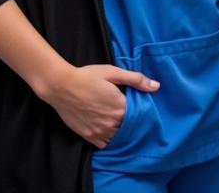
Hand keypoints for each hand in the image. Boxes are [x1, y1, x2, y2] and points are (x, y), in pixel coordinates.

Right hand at [40, 64, 158, 148]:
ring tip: (117, 122)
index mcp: (120, 107)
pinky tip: (108, 131)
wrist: (61, 85)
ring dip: (120, 131)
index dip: (138, 110)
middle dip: (130, 121)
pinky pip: (105, 145)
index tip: (137, 105)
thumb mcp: (112, 72)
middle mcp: (112, 123)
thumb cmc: (87, 76)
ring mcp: (100, 132)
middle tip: (126, 113)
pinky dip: (109, 140)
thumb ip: (135, 80)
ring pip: (118, 137)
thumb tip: (157, 86)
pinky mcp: (89, 137)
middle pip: (128, 127)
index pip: (138, 115)